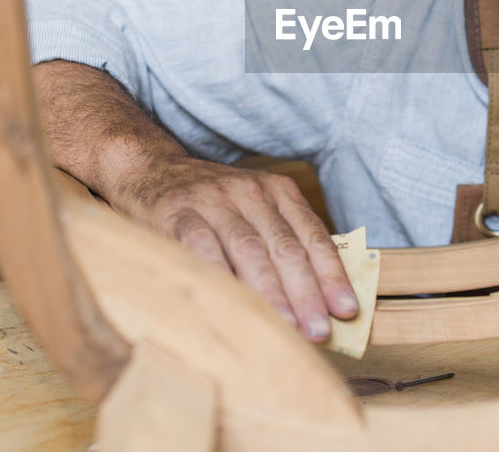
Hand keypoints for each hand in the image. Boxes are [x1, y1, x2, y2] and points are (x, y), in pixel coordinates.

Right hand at [117, 158, 358, 341]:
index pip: (313, 235)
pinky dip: (221, 278)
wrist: (151, 169)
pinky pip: (203, 249)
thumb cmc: (214, 203)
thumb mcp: (255, 207)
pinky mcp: (177, 214)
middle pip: (285, 248)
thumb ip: (284, 240)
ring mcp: (213, 201)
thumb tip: (320, 297)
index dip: (331, 274)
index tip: (347, 309)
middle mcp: (250, 192)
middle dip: (306, 292)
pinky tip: (234, 306)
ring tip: (286, 327)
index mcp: (278, 190)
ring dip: (270, 293)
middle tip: (320, 330)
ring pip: (249, 250)